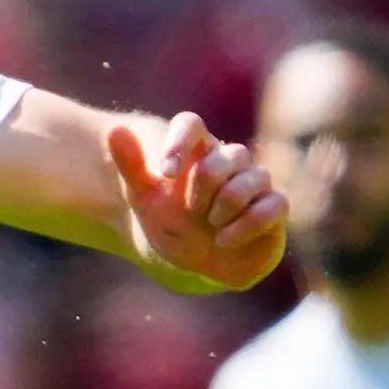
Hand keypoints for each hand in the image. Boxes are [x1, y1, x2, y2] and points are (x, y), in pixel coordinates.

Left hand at [112, 114, 287, 293]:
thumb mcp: (144, 199)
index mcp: (196, 151)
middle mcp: (229, 160)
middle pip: (224, 156)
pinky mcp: (274, 207)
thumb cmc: (171, 224)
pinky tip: (224, 240)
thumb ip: (131, 165)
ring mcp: (255, 182)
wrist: (196, 264)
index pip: (190, 124)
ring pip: (254, 178)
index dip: (179, 145)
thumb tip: (114, 129)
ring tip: (211, 228)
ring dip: (225, 207)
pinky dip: (247, 224)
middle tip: (193, 211)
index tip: (165, 174)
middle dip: (204, 188)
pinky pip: (275, 204)